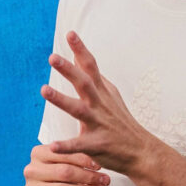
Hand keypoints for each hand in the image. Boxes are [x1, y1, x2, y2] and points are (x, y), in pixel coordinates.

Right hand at [23, 142, 110, 185]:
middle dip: (87, 176)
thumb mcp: (70, 163)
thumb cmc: (65, 177)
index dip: (83, 159)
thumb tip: (97, 159)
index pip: (62, 154)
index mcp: (37, 153)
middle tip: (105, 180)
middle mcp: (30, 171)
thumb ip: (79, 156)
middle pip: (63, 172)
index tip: (99, 166)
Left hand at [40, 31, 155, 174]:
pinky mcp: (96, 144)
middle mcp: (99, 104)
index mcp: (101, 92)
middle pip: (84, 83)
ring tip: (44, 90)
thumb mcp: (110, 95)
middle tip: (52, 57)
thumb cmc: (121, 122)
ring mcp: (98, 123)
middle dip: (68, 69)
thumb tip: (77, 58)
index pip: (90, 66)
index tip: (70, 34)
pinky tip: (51, 146)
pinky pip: (78, 145)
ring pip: (78, 109)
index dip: (81, 50)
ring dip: (61, 99)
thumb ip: (94, 78)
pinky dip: (65, 146)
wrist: (140, 150)